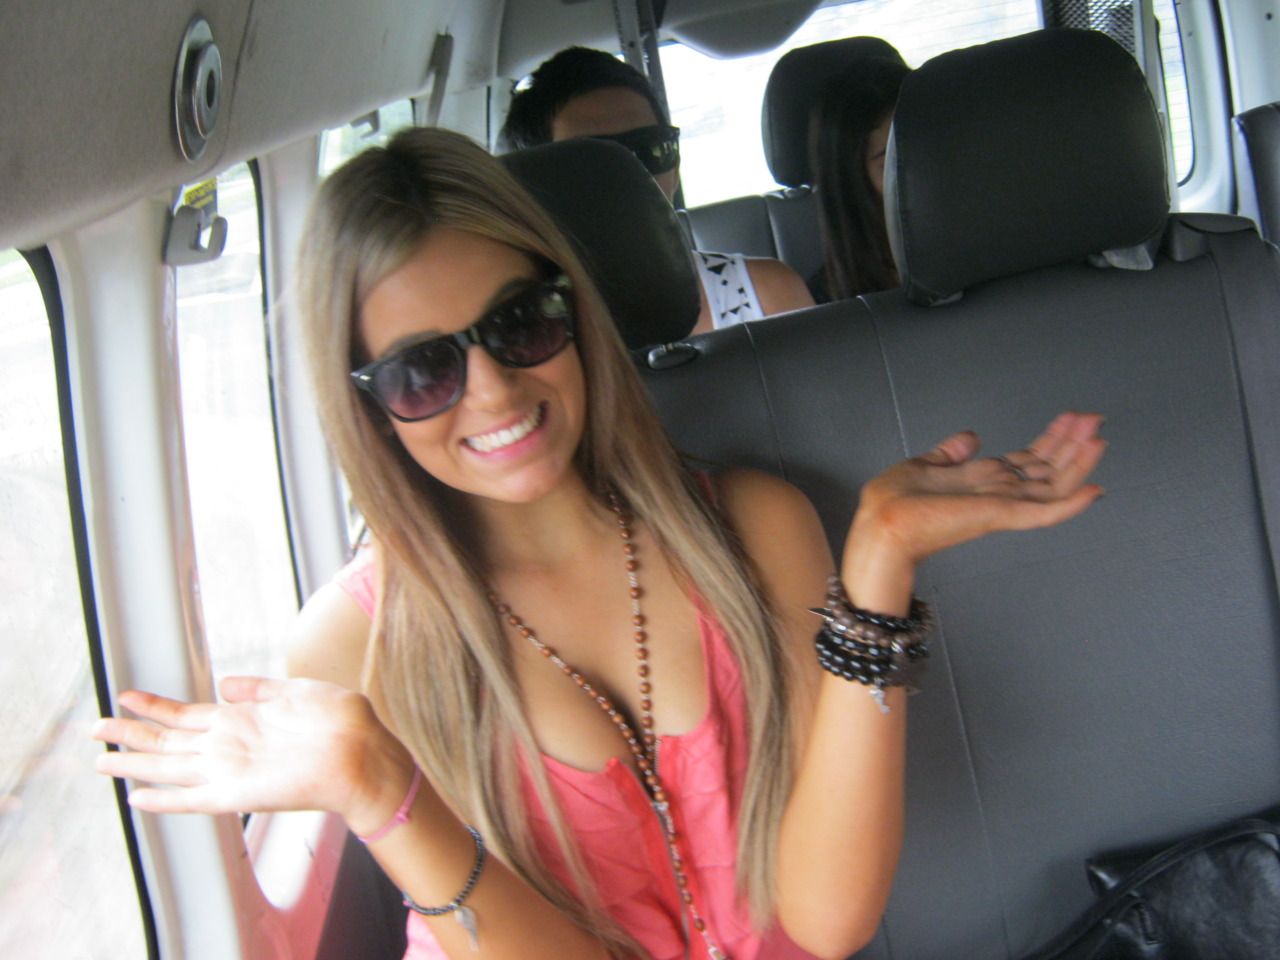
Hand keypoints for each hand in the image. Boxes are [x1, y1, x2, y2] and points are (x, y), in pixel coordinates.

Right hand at [92, 676, 411, 829]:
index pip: (185, 714)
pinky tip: (137, 797)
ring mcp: (231, 769)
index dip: (154, 707)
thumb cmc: (338, 721)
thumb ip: (258, 689)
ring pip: (169, 765)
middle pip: (166, 740)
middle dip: (128, 734)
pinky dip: (165, 798)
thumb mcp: (294, 692)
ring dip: (133, 761)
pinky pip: (192, 799)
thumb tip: (224, 683)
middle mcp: (229, 746)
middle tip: (92, 729)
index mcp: (240, 720)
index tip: (125, 697)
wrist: (365, 753)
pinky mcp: (238, 793)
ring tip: (98, 757)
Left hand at [850, 411, 1106, 568]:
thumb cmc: (894, 503)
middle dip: (1072, 442)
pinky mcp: (1000, 516)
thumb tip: (971, 437)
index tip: (1073, 418)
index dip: (1052, 438)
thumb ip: (951, 453)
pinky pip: (1043, 512)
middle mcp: (998, 493)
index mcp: (982, 480)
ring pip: (1054, 486)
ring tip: (1100, 438)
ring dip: (1079, 462)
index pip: (1029, 459)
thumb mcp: (924, 464)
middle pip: (1047, 468)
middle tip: (1096, 418)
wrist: (881, 524)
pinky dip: (1071, 503)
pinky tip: (1093, 489)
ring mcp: (1002, 506)